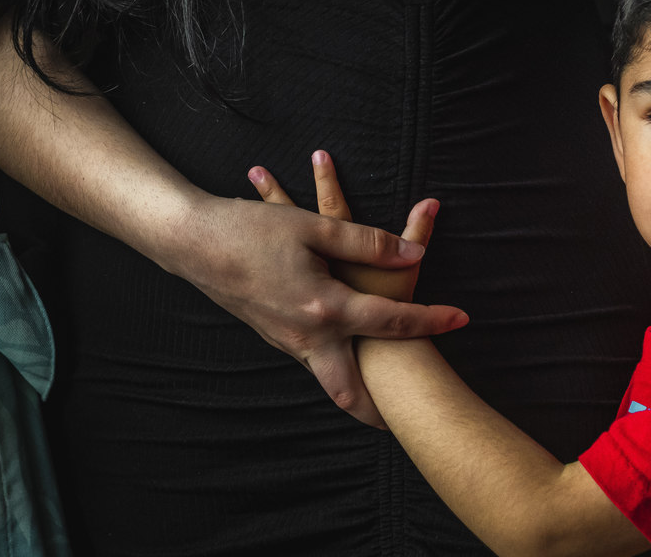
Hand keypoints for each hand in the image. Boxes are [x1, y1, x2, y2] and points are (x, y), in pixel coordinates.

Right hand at [236, 151, 463, 427]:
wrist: (188, 242)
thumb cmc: (249, 230)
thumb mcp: (313, 227)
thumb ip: (367, 243)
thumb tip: (414, 255)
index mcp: (323, 307)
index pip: (390, 321)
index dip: (431, 320)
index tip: (461, 320)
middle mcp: (305, 335)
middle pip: (347, 389)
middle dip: (375, 411)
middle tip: (400, 423)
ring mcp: (283, 340)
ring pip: (324, 377)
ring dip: (351, 389)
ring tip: (375, 398)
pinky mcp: (267, 333)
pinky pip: (306, 356)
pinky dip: (327, 362)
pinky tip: (335, 349)